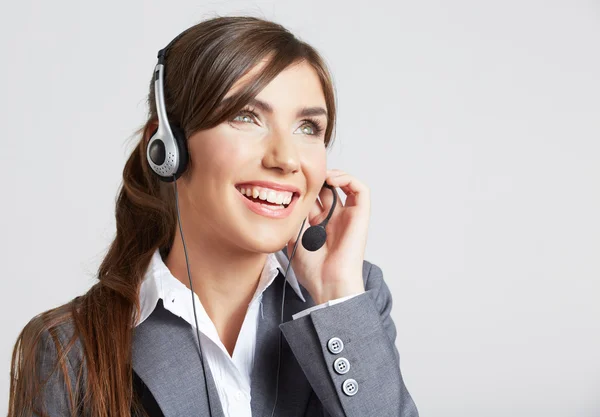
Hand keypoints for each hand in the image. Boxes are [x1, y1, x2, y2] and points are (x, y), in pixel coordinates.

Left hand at [287, 169, 369, 303]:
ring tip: (320, 175)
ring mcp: (348, 216)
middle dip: (317, 179)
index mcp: (318, 225)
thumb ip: (293, 217)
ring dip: (333, 175)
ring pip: (346, 185)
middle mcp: (334, 219)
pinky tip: (332, 180)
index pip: (314, 197)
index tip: (293, 181)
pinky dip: (348, 179)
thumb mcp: (292, 237)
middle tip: (305, 174)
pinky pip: (361, 190)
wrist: (329, 282)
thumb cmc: (312, 269)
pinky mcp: (361, 216)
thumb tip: (286, 196)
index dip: (306, 186)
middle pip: (327, 189)